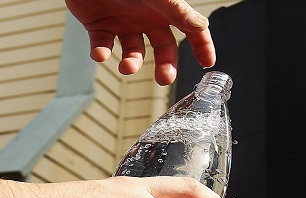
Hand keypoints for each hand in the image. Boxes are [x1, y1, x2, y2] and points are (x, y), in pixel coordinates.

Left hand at [65, 0, 215, 84]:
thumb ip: (177, 10)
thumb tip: (200, 26)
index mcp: (164, 9)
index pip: (191, 30)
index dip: (202, 46)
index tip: (207, 63)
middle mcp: (146, 18)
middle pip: (163, 49)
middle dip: (165, 66)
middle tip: (164, 79)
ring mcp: (123, 22)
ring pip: (133, 52)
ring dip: (131, 64)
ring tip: (126, 68)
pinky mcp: (99, 25)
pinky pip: (102, 45)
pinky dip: (101, 53)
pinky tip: (100, 55)